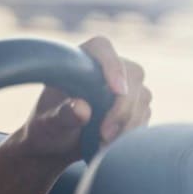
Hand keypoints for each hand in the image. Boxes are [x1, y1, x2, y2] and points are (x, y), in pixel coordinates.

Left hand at [12, 36, 151, 166]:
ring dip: (127, 124)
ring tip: (101, 144)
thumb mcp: (47, 125)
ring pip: (142, 97)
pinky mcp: (136, 105)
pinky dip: (131, 132)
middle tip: (104, 135)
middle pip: (132, 74)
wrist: (57, 145)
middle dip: (122, 108)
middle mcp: (104, 68)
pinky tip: (110, 144)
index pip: (101, 48)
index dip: (112, 65)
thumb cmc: (47, 129)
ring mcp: (124, 86)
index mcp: (78, 61)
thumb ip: (62, 116)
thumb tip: (81, 108)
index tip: (118, 90)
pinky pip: (145, 115)